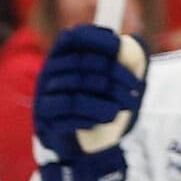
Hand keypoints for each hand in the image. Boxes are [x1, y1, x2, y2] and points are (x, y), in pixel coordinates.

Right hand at [32, 23, 146, 180]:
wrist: (90, 143)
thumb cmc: (104, 101)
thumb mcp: (117, 72)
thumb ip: (120, 53)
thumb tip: (123, 43)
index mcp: (63, 56)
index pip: (74, 37)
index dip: (98, 39)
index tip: (121, 47)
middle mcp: (49, 74)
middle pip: (83, 64)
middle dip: (117, 76)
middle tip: (135, 90)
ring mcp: (45, 97)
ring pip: (79, 89)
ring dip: (109, 99)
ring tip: (124, 107)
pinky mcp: (46, 121)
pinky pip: (71, 113)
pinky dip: (93, 115)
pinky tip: (104, 118)